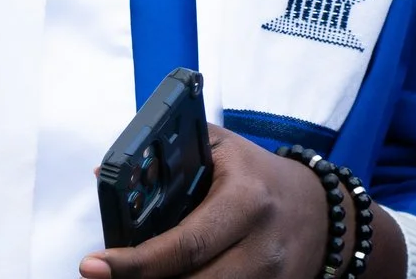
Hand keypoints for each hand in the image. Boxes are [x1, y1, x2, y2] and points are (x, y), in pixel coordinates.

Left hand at [84, 128, 343, 278]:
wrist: (322, 212)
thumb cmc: (258, 176)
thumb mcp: (220, 149)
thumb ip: (168, 154)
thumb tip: (103, 173)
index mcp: (246, 200)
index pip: (184, 244)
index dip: (135, 263)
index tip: (93, 266)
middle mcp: (261, 246)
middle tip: (103, 278)